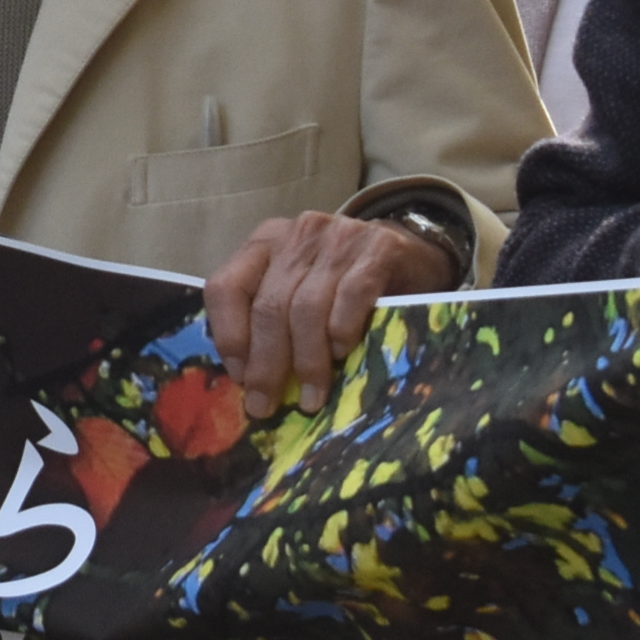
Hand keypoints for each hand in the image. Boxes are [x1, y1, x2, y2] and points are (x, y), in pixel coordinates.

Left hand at [208, 210, 459, 418]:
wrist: (412, 254)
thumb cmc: (344, 281)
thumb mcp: (300, 287)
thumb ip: (272, 317)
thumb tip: (250, 381)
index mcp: (266, 241)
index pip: (227, 286)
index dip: (229, 337)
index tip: (240, 378)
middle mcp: (298, 233)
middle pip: (269, 306)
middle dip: (266, 364)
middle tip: (266, 406)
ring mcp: (339, 237)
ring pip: (307, 308)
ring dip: (306, 361)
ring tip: (310, 397)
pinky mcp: (379, 248)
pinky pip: (351, 297)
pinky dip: (342, 331)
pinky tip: (342, 354)